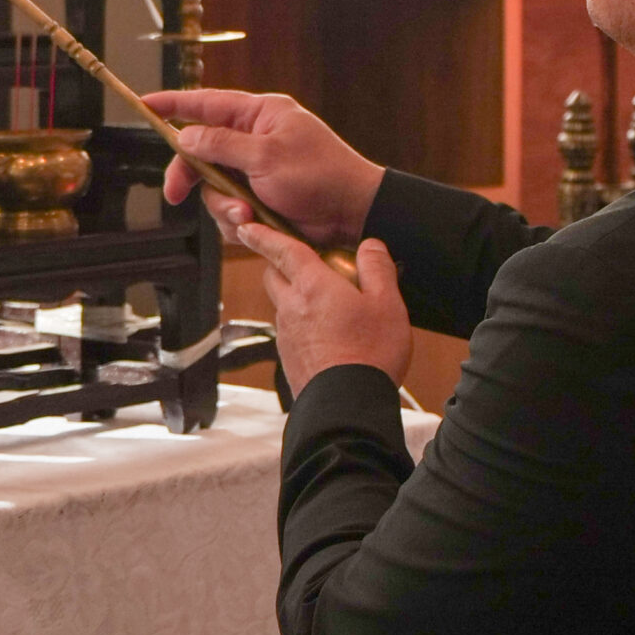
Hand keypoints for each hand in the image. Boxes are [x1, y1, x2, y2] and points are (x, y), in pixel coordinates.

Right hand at [146, 89, 384, 248]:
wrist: (352, 214)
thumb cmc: (321, 175)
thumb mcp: (267, 156)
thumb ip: (222, 144)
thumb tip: (186, 135)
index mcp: (260, 115)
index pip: (207, 102)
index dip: (172, 104)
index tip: (144, 104)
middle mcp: (255, 139)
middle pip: (201, 151)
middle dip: (190, 175)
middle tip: (175, 193)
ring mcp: (256, 170)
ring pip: (213, 186)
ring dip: (223, 205)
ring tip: (247, 214)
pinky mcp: (260, 199)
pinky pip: (229, 208)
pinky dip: (237, 219)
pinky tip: (254, 223)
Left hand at [241, 224, 410, 394]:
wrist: (347, 407)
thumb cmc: (370, 353)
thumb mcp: (387, 304)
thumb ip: (377, 268)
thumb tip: (370, 246)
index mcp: (312, 286)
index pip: (283, 250)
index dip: (264, 235)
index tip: (248, 227)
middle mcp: (291, 308)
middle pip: (273, 276)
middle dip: (280, 264)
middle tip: (303, 262)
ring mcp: (287, 336)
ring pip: (282, 305)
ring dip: (296, 297)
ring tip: (329, 303)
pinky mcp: (290, 359)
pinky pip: (290, 332)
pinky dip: (303, 325)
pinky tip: (329, 335)